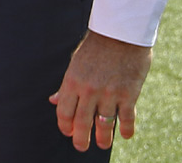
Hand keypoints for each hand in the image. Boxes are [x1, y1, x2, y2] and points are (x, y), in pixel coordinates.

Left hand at [49, 31, 152, 151]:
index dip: (65, 126)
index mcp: (72, 81)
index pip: (63, 112)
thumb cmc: (96, 47)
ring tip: (103, 144)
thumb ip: (66, 85)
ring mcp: (109, 94)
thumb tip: (53, 100)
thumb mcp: (75, 63)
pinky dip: (126, 130)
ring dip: (103, 138)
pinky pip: (126, 119)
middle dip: (80, 139)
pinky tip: (124, 135)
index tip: (68, 132)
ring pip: (103, 125)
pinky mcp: (128, 94)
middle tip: (81, 147)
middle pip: (81, 123)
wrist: (120, 33)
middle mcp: (88, 90)